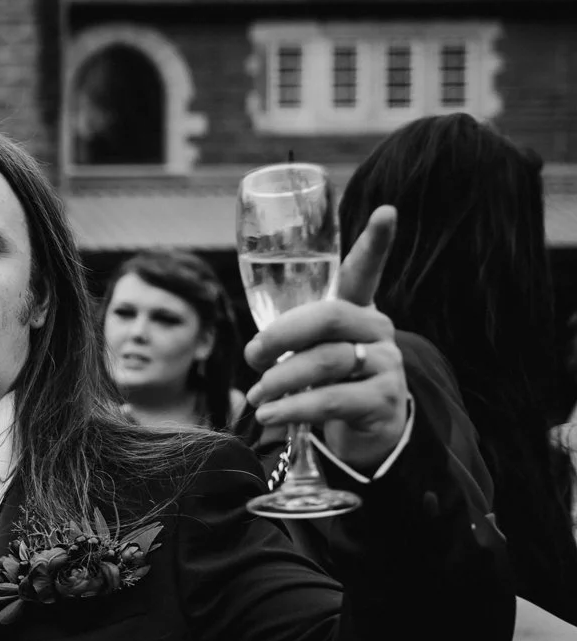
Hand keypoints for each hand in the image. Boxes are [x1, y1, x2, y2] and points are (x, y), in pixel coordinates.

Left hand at [244, 206, 408, 474]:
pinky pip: (332, 400)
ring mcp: (386, 364)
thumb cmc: (329, 379)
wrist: (367, 429)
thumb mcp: (312, 350)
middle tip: (252, 355)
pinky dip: (293, 408)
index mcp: (358, 309)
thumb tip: (254, 349)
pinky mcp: (384, 401)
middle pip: (330, 317)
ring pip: (327, 361)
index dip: (376, 242)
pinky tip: (271, 415)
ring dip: (281, 379)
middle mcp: (378, 330)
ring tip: (256, 396)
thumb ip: (288, 337)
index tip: (387, 211)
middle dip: (281, 336)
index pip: (366, 271)